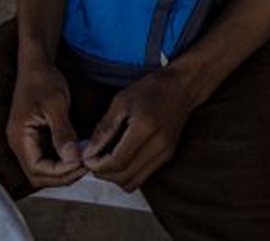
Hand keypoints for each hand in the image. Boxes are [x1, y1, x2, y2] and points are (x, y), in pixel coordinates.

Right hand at [5, 61, 86, 188]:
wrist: (36, 64)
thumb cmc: (42, 79)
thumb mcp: (55, 104)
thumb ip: (62, 132)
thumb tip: (72, 158)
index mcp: (19, 137)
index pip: (37, 168)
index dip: (60, 172)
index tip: (81, 164)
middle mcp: (19, 143)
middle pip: (38, 174)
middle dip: (62, 175)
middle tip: (86, 166)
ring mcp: (26, 142)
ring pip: (42, 169)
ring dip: (63, 170)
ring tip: (84, 162)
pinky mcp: (34, 138)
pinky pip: (46, 158)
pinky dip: (61, 161)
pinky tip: (77, 154)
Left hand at [81, 67, 199, 192]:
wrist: (183, 87)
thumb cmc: (152, 88)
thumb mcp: (121, 101)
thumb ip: (104, 128)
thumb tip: (88, 152)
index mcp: (145, 128)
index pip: (117, 162)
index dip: (97, 165)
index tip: (86, 157)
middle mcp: (158, 145)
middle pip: (124, 177)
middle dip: (103, 173)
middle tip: (93, 159)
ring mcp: (165, 153)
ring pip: (133, 182)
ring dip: (115, 177)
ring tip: (105, 160)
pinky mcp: (167, 157)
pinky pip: (142, 177)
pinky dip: (127, 174)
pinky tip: (120, 158)